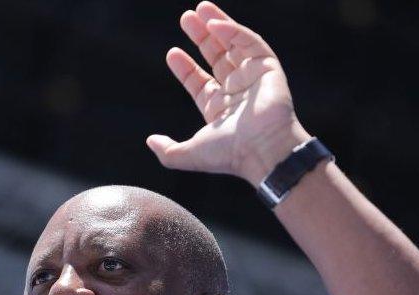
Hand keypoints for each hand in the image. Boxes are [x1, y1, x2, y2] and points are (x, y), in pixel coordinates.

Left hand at [146, 2, 310, 185]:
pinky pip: (250, 42)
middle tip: (186, 18)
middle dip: (201, 37)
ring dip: (217, 25)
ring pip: (234, 44)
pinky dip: (234, 31)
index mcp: (220, 110)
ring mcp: (253, 79)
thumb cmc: (230, 154)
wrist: (263, 151)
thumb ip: (167, 151)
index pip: (200, 82)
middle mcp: (237, 92)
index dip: (186, 68)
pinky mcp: (268, 68)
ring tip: (200, 8)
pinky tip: (215, 22)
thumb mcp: (189, 155)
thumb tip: (150, 141)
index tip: (172, 53)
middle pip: (217, 57)